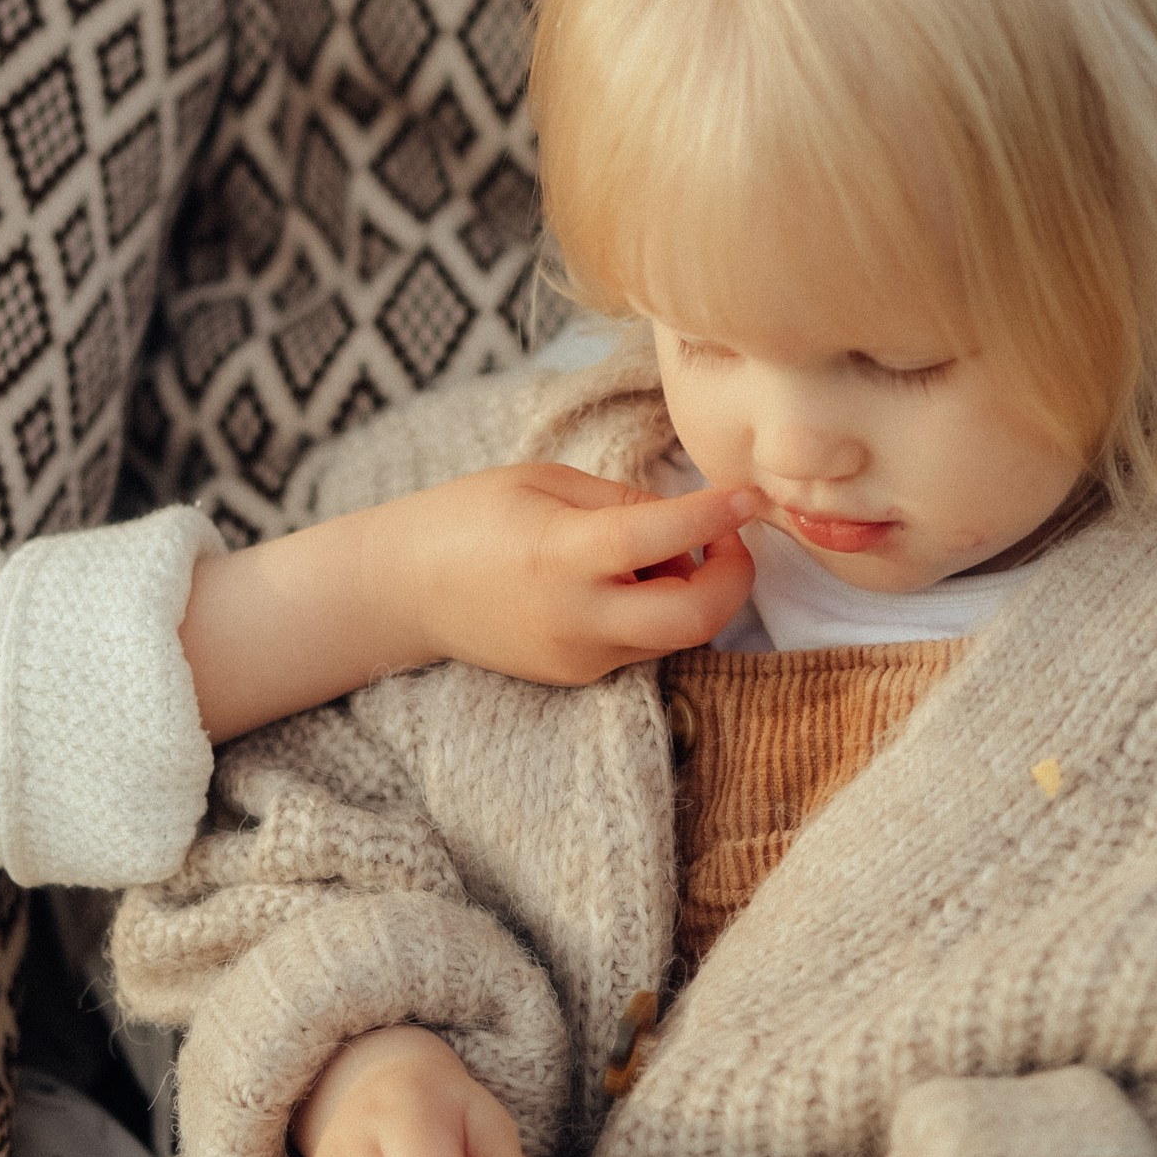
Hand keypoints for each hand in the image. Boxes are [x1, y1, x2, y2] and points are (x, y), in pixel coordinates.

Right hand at [185, 464, 762, 738]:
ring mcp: (579, 656)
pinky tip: (629, 578)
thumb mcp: (542, 481)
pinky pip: (643, 645)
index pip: (663, 537)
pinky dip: (657, 609)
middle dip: (734, 579)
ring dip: (694, 592)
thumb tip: (685, 521)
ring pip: (675, 635)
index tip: (753, 496)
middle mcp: (577, 617)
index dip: (719, 517)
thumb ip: (619, 500)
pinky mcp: (578, 675)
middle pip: (695, 618)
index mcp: (562, 554)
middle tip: (732, 539)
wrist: (404, 589)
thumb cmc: (469, 516)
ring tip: (660, 551)